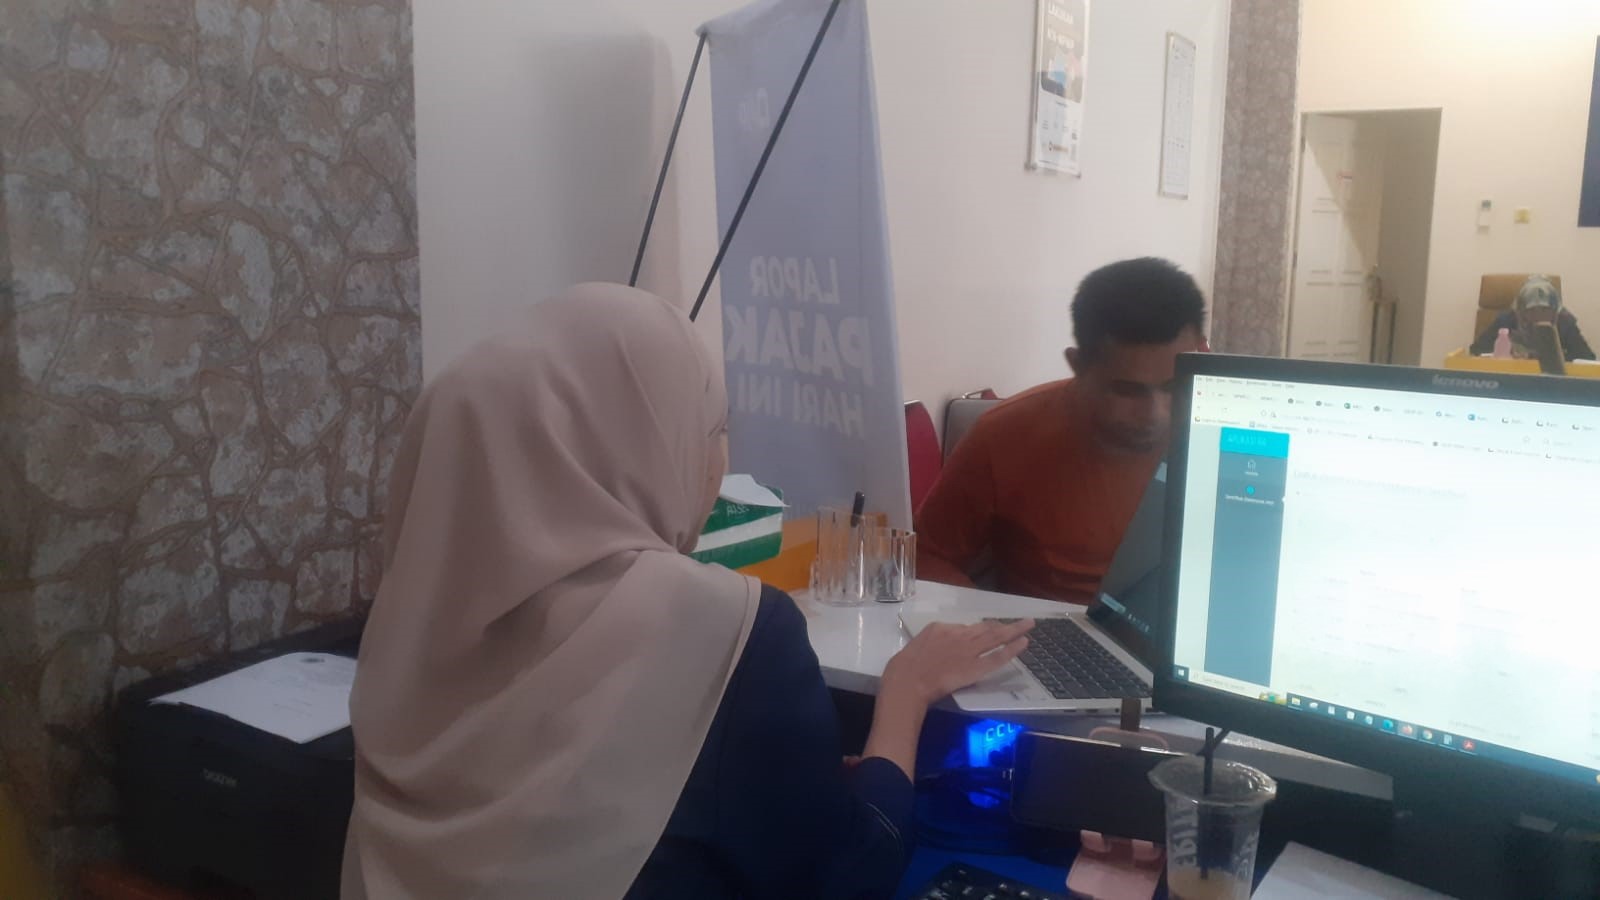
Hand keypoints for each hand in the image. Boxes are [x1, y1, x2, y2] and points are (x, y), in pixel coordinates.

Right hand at [881, 619, 1033, 706]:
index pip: (965, 627)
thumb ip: (934, 643)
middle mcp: (958, 635)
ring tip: (1028, 625)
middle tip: (1022, 621)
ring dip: (1014, 630)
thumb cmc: (904, 667)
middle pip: (985, 627)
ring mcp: (968, 650)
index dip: (979, 631)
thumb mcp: (917, 644)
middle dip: (1003, 625)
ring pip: (995, 637)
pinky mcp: (975, 667)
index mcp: (940, 628)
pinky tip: (1023, 643)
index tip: (988, 633)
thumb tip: (945, 646)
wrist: (907, 681)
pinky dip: (1011, 649)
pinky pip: (996, 656)